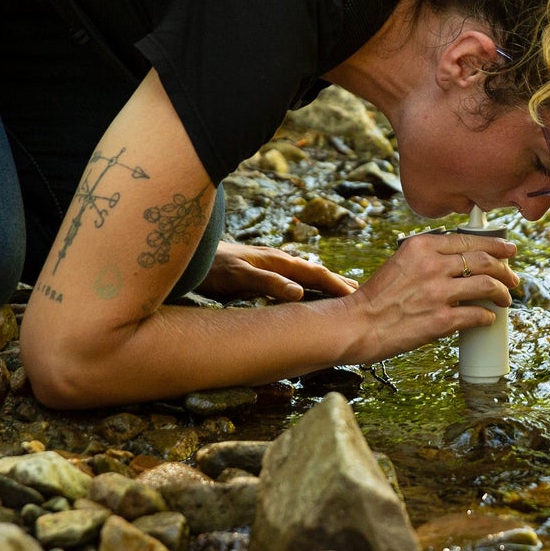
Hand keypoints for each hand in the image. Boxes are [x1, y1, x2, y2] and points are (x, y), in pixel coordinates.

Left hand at [197, 240, 357, 301]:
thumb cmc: (211, 266)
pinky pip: (291, 279)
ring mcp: (268, 265)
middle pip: (314, 272)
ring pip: (303, 275)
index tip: (357, 296)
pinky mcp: (259, 271)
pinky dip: (305, 286)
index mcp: (278, 261)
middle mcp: (277, 261)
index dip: (336, 285)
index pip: (315, 274)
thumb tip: (299, 293)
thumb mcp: (238, 276)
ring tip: (339, 294)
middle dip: (337, 283)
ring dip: (323, 285)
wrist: (189, 254)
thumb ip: (268, 282)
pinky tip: (304, 293)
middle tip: (361, 295)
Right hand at [344, 230, 519, 360]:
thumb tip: (461, 262)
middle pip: (484, 261)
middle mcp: (432, 265)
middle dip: (505, 269)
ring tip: (505, 299)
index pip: (468, 240)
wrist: (358, 324)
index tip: (508, 251)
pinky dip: (487, 317)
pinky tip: (488, 318)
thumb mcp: (400, 262)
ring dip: (503, 293)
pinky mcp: (441, 320)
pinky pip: (477, 315)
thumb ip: (428, 257)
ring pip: (488, 285)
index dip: (495, 246)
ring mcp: (438, 292)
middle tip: (513, 278)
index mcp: (421, 246)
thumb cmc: (377, 297)